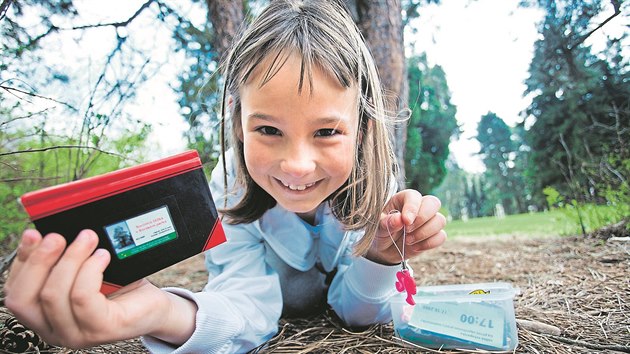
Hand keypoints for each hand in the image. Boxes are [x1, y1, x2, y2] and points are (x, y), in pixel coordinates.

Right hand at [5, 229, 196, 348]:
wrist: (153, 305)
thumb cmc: (119, 286)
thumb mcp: (85, 269)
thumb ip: (64, 258)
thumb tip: (48, 232)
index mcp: (43, 316)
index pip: (16, 291)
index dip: (22, 261)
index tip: (32, 234)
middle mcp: (54, 330)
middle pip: (25, 297)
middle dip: (39, 260)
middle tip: (58, 235)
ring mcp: (76, 334)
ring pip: (54, 294)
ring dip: (70, 259)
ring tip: (89, 239)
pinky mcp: (101, 330)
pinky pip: (82, 297)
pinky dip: (90, 270)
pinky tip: (102, 256)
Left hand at [365, 189, 445, 264]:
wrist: (385, 249)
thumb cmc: (381, 232)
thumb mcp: (379, 227)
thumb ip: (386, 222)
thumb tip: (398, 219)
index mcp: (404, 199)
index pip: (414, 196)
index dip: (412, 208)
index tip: (406, 221)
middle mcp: (419, 206)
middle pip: (434, 203)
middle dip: (422, 218)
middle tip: (407, 231)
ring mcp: (428, 220)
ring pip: (440, 220)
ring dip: (424, 233)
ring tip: (408, 241)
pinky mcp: (434, 235)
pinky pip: (441, 236)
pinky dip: (429, 243)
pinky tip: (415, 247)